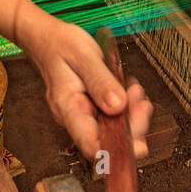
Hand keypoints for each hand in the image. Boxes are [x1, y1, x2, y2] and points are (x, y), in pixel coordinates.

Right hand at [32, 23, 152, 164]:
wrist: (49, 40)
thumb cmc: (60, 45)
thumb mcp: (83, 56)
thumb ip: (100, 81)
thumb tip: (118, 107)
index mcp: (68, 107)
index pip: (90, 144)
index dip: (115, 151)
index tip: (138, 146)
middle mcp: (75, 117)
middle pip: (108, 140)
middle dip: (132, 126)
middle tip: (141, 104)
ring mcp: (84, 115)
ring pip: (114, 130)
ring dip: (132, 115)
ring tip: (135, 92)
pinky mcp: (92, 110)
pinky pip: (113, 117)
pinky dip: (127, 107)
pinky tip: (129, 91)